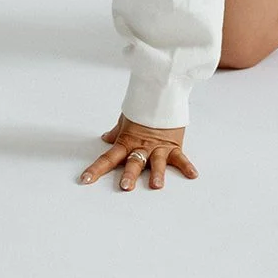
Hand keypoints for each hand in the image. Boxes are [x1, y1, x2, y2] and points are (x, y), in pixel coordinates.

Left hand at [78, 113, 198, 191]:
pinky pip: (180, 158)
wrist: (162, 91)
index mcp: (127, 141)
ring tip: (156, 185)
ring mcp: (158, 147)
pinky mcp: (174, 145)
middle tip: (125, 186)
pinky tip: (192, 175)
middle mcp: (142, 147)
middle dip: (130, 175)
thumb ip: (117, 132)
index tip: (85, 180)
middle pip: (134, 162)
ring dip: (156, 173)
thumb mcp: (127, 118)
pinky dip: (187, 166)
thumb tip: (106, 138)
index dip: (96, 169)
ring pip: (156, 162)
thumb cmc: (143, 106)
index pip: (108, 158)